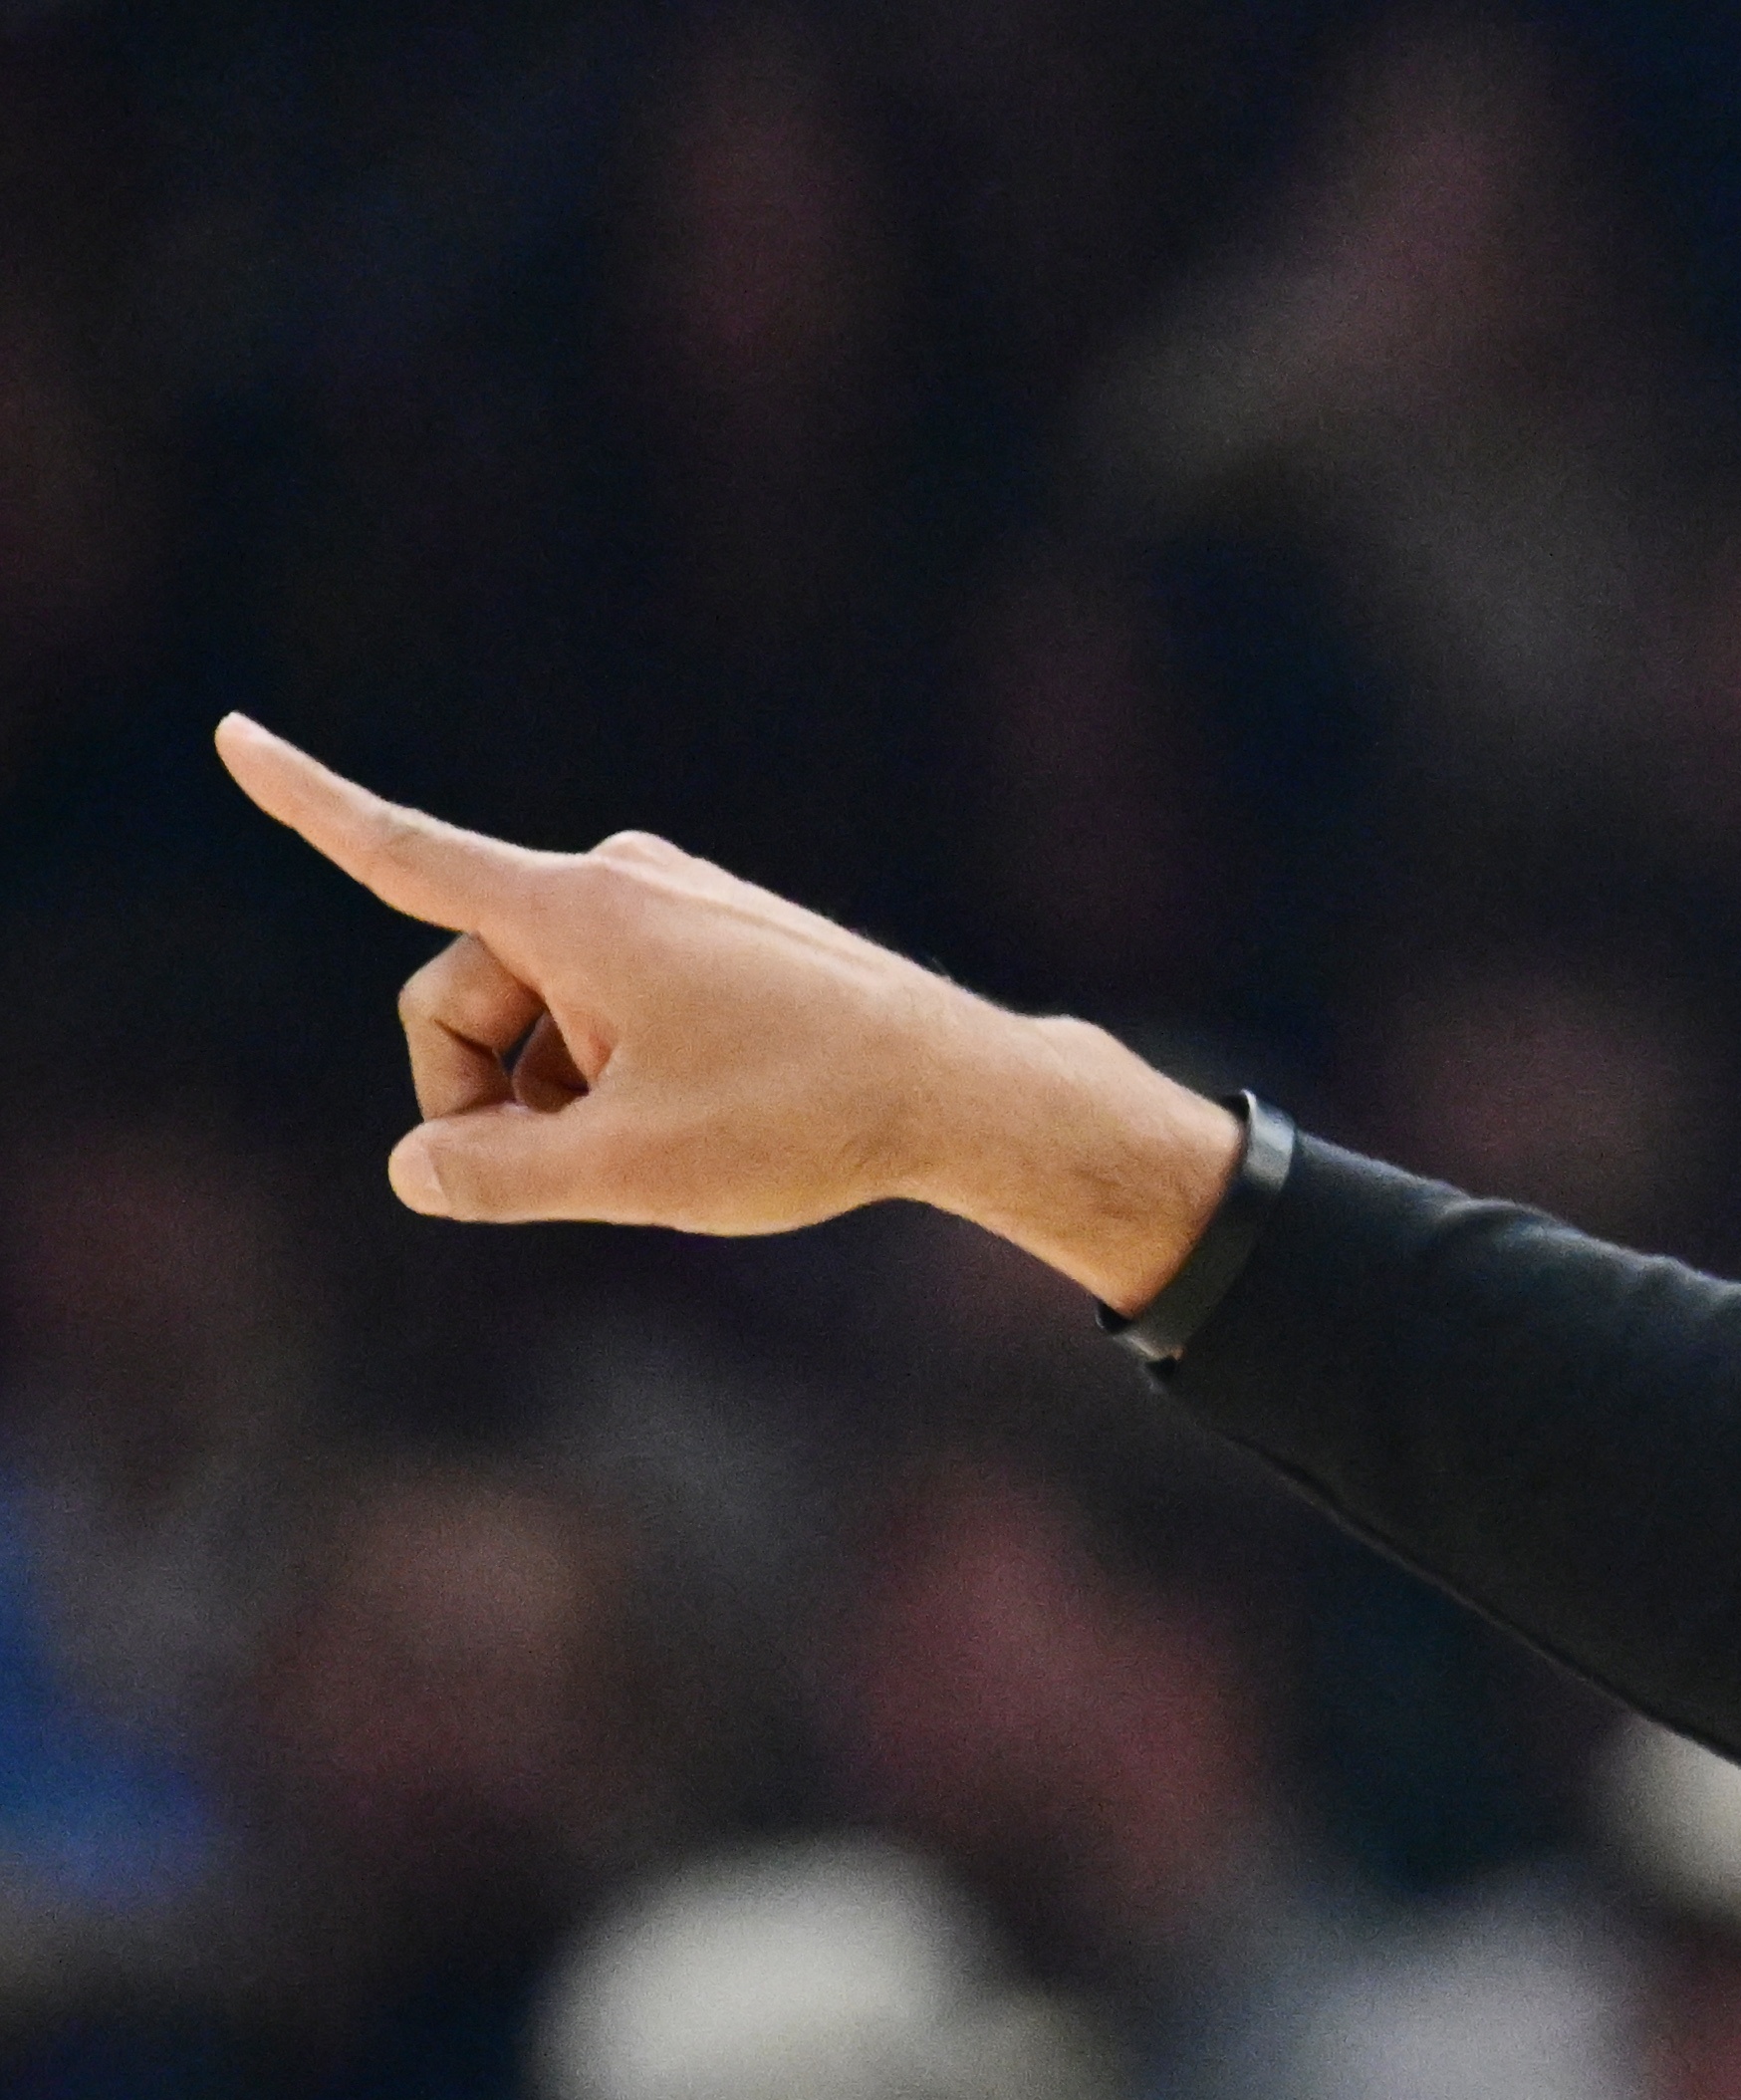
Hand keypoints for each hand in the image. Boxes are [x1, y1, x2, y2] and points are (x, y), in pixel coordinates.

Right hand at [215, 716, 1244, 1312]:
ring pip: (539, 1016)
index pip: (403, 852)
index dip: (307, 801)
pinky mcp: (711, 936)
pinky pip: (609, 1009)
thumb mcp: (627, 1172)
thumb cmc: (801, 1122)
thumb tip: (417, 1167)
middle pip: (461, 994)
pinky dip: (617, 1072)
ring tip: (661, 1146)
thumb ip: (491, 1176)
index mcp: (576, 911)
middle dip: (479, 1091)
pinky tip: (703, 1119)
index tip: (232, 735)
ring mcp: (670, 903)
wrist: (961, 1092)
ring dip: (557, 1093)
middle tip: (563, 1172)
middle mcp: (615, 881)